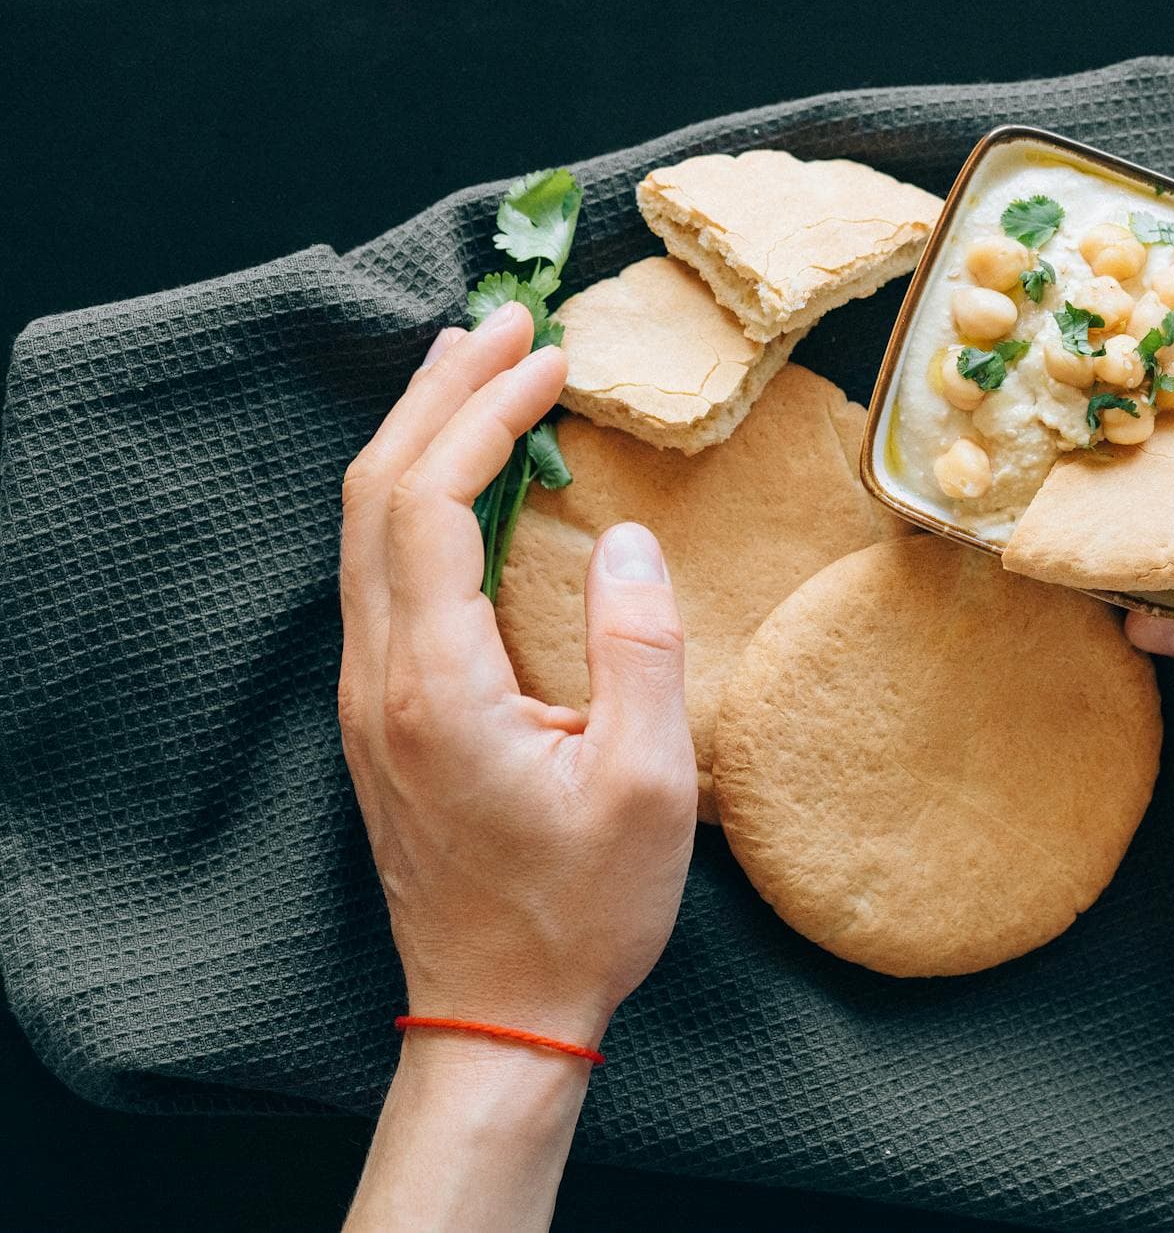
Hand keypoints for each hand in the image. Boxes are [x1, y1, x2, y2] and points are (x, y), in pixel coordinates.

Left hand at [337, 300, 696, 1047]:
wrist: (497, 1013)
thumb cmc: (579, 912)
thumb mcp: (648, 785)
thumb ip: (638, 647)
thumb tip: (622, 540)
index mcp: (436, 687)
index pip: (427, 502)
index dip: (483, 411)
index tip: (549, 357)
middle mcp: (380, 681)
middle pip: (371, 495)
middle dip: (435, 394)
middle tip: (502, 322)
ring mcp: (368, 701)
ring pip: (362, 531)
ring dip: (414, 438)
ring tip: (471, 369)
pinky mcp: (382, 719)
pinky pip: (380, 574)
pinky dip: (414, 499)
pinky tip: (454, 480)